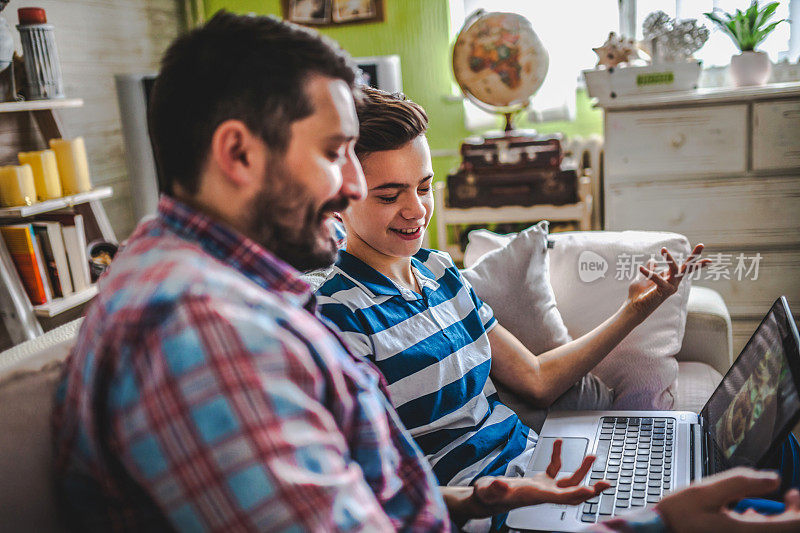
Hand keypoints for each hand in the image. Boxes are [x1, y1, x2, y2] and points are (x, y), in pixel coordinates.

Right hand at [464, 439, 609, 517]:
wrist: (485, 499)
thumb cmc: (486, 496)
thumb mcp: (487, 491)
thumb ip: (494, 488)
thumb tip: (501, 485)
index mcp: (534, 496)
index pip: (560, 498)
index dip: (576, 494)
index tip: (591, 490)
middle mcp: (543, 494)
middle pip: (572, 494)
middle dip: (590, 489)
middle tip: (606, 483)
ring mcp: (542, 488)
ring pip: (568, 481)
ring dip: (582, 470)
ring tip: (592, 456)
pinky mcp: (539, 482)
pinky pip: (554, 469)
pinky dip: (558, 456)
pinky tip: (559, 442)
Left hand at [626, 243, 710, 319]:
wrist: (633, 308)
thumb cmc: (638, 295)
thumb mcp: (642, 278)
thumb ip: (649, 269)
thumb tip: (653, 260)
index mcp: (669, 278)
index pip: (682, 267)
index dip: (693, 259)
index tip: (702, 247)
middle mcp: (673, 283)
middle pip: (686, 268)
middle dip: (694, 256)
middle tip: (702, 245)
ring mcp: (671, 287)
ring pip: (675, 269)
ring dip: (669, 259)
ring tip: (663, 249)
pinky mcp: (665, 291)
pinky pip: (657, 278)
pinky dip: (648, 273)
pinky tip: (640, 268)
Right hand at [655, 467, 799, 532]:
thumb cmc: (679, 516)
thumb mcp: (704, 491)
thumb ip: (739, 482)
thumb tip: (773, 478)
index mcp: (746, 531)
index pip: (793, 525)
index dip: (799, 509)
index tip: (792, 494)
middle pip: (788, 530)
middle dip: (792, 513)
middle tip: (788, 497)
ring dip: (775, 520)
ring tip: (756, 507)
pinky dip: (761, 526)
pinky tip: (745, 518)